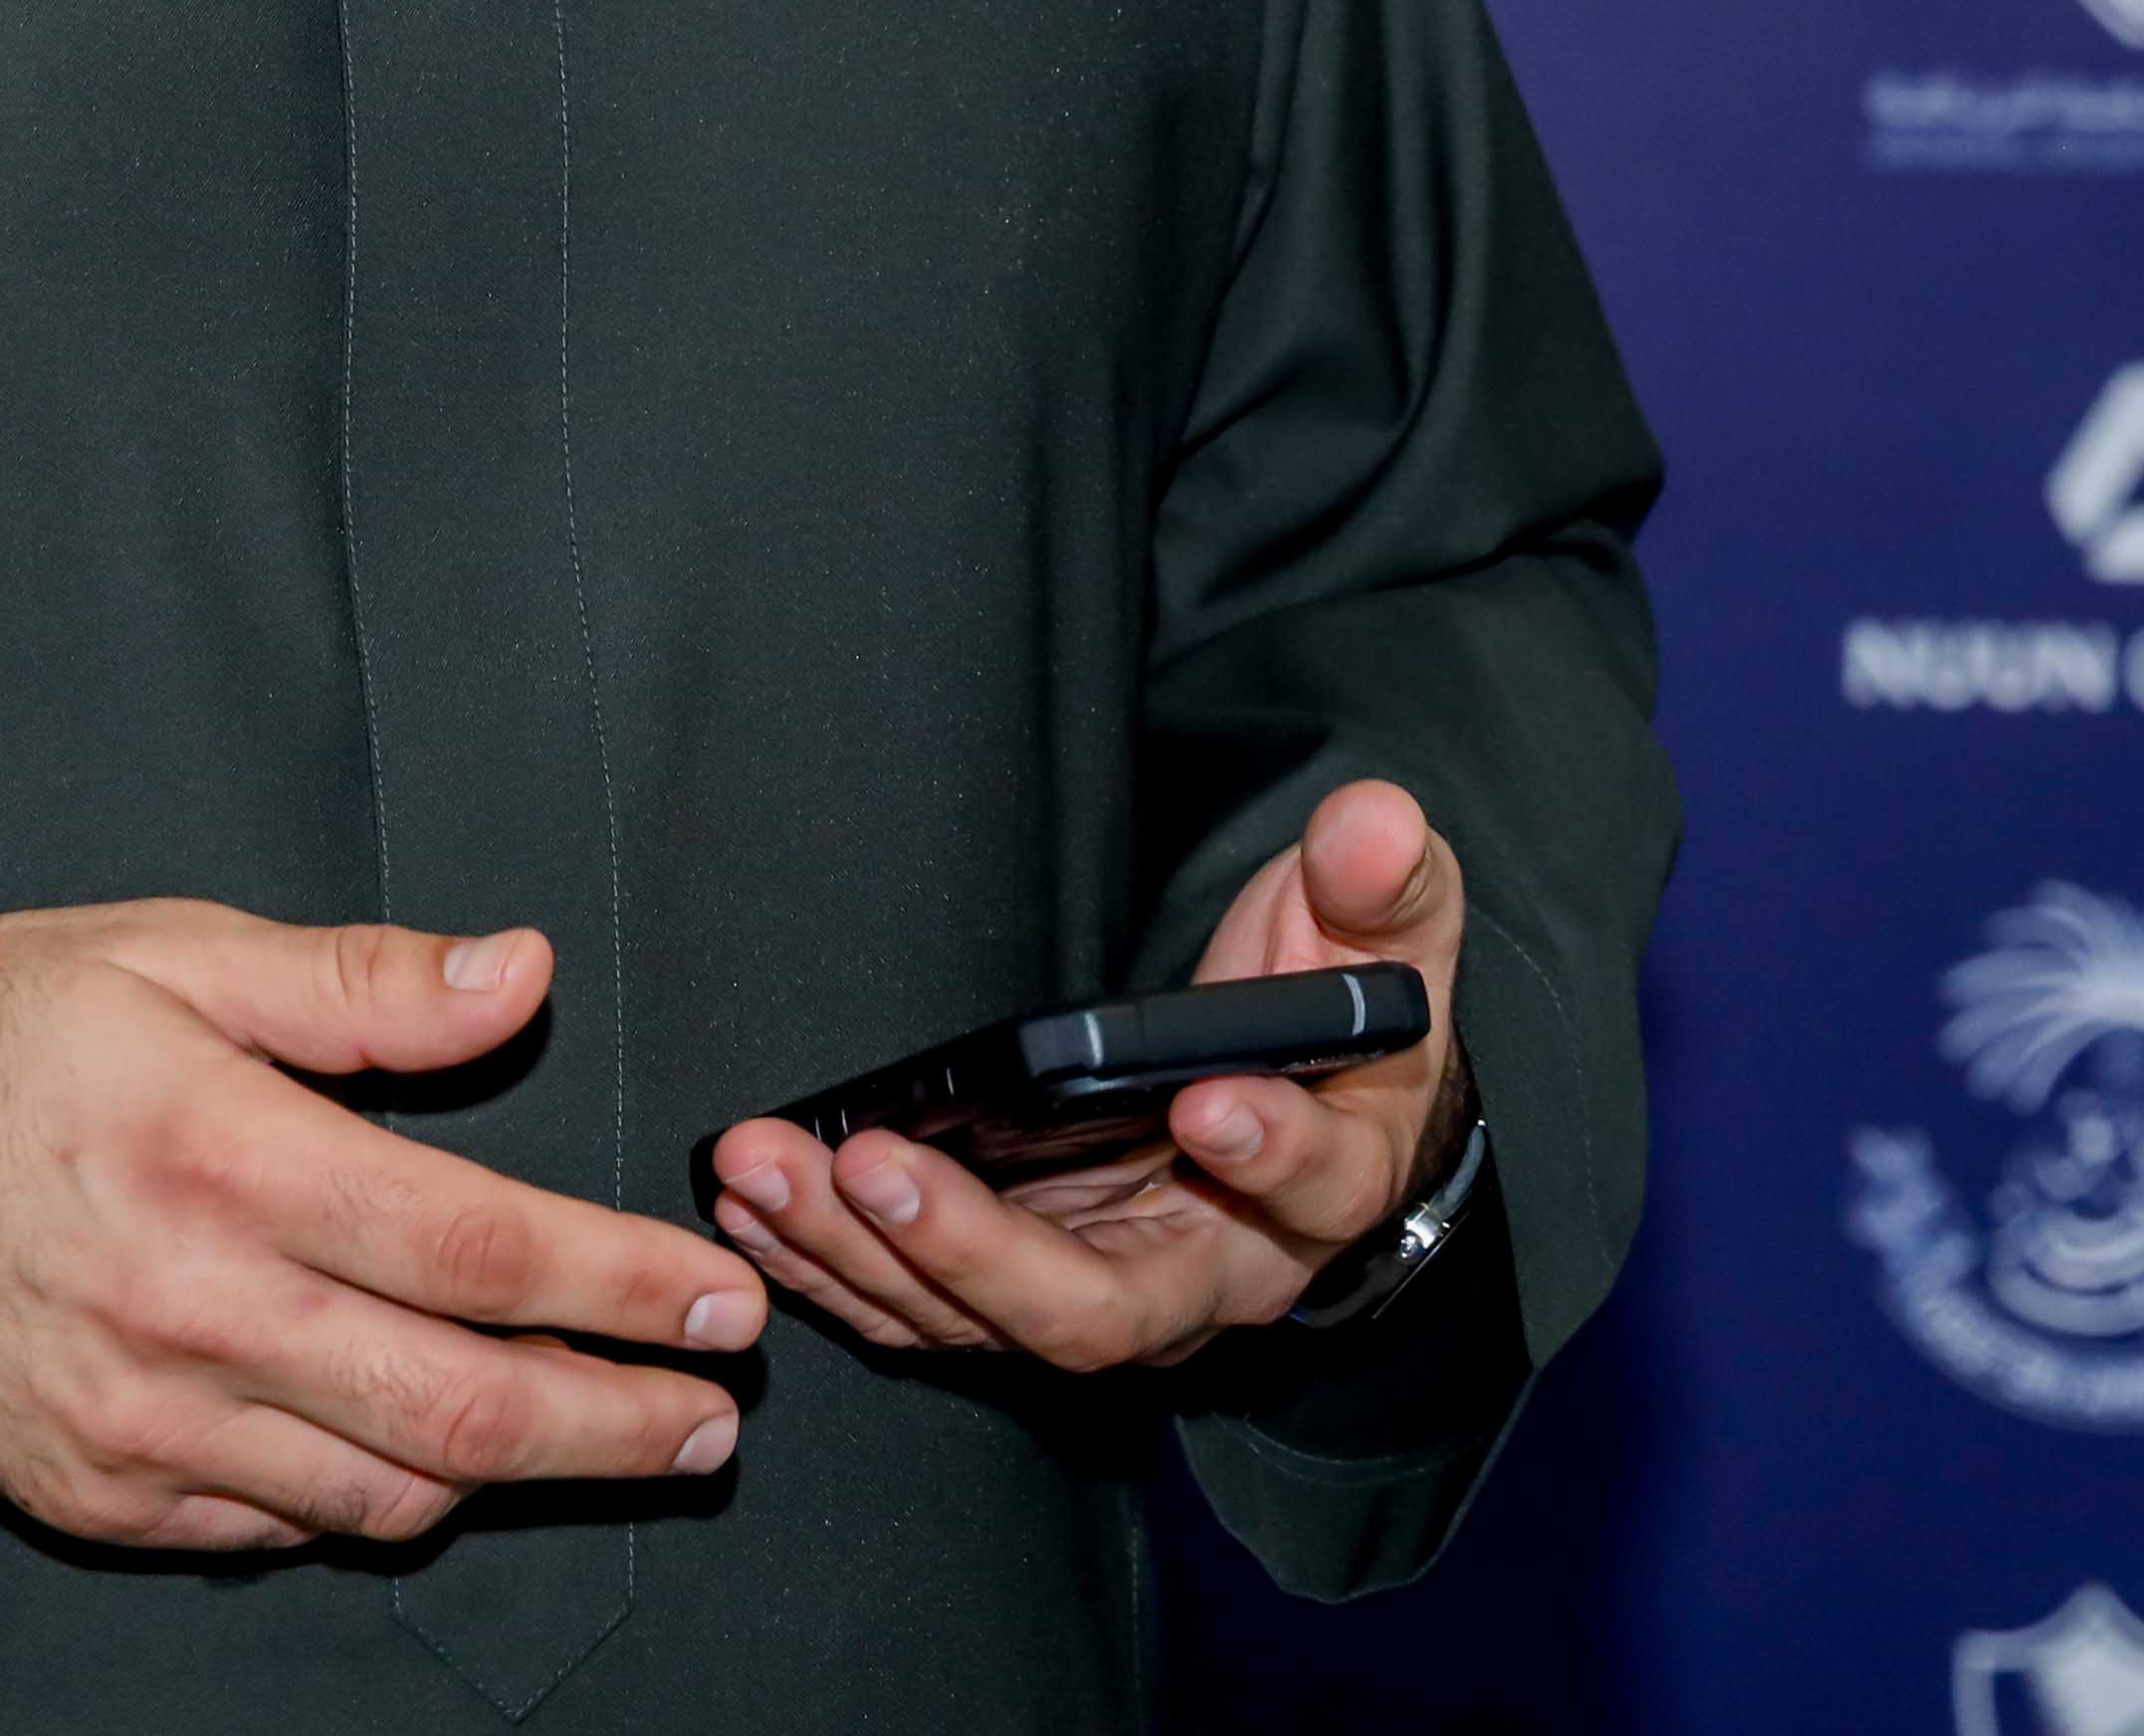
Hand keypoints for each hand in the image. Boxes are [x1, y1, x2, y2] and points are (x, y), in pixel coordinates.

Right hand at [0, 903, 758, 1556]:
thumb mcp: (172, 951)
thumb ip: (361, 981)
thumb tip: (520, 975)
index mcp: (227, 1158)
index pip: (481, 1249)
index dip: (625, 1285)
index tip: (720, 1300)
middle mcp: (194, 1311)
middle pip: (463, 1407)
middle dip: (619, 1423)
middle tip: (713, 1419)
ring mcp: (143, 1426)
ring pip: (385, 1489)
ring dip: (513, 1472)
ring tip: (599, 1432)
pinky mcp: (98, 1495)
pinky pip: (278, 1527)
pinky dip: (371, 1497)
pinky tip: (422, 1451)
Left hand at [703, 778, 1471, 1377]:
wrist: (1314, 1104)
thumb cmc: (1344, 1012)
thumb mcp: (1386, 936)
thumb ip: (1382, 887)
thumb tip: (1378, 825)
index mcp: (1326, 1183)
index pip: (1308, 1187)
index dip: (1266, 1149)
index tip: (1202, 1097)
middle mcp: (1211, 1271)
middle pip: (1099, 1308)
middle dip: (976, 1247)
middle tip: (880, 1163)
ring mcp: (1105, 1287)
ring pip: (984, 1319)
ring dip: (865, 1252)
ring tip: (771, 1167)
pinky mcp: (1022, 1287)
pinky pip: (919, 1307)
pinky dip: (832, 1264)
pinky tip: (756, 1202)